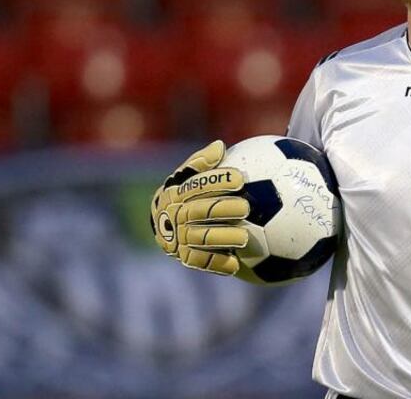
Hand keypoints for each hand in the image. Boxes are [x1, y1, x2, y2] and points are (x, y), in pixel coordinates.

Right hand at [150, 140, 249, 274]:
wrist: (165, 224)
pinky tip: (235, 263)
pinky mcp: (185, 257)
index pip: (197, 185)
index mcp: (178, 193)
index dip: (218, 181)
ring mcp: (180, 237)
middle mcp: (176, 215)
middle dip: (222, 209)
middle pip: (200, 212)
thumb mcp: (189, 175)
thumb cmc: (187, 193)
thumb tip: (219, 146)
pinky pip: (201, 262)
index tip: (240, 179)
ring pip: (202, 238)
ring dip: (223, 238)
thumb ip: (203, 162)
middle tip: (245, 208)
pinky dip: (217, 263)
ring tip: (244, 237)